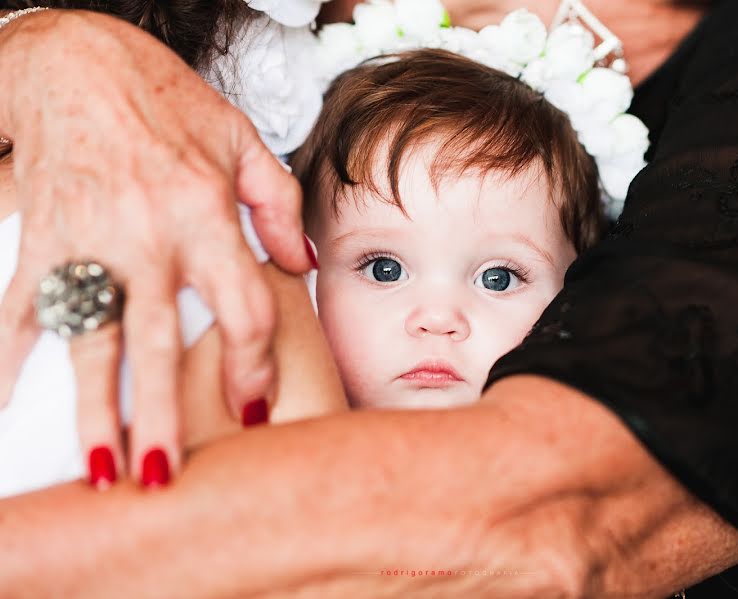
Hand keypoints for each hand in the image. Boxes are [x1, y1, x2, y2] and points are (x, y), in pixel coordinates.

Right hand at [0, 10, 314, 484]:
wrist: (77, 63)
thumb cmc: (165, 102)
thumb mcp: (242, 141)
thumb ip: (279, 205)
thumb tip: (300, 265)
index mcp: (204, 214)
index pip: (242, 306)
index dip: (253, 363)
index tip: (256, 407)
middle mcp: (146, 236)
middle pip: (158, 342)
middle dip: (163, 415)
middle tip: (168, 478)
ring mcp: (87, 242)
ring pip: (91, 340)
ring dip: (95, 409)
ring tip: (103, 469)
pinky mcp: (42, 239)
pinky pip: (23, 308)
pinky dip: (11, 359)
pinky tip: (7, 405)